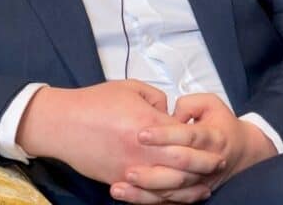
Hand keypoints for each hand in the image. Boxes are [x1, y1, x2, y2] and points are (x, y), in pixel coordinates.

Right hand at [15, 81, 223, 188]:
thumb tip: (169, 111)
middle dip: (205, 164)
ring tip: (206, 184)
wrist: (62, 124)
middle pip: (184, 163)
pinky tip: (177, 197)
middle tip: (220, 163)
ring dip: (191, 187)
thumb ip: (156, 98)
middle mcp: (143, 149)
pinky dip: (166, 199)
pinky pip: (149, 195)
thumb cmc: (95, 102)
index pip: (185, 135)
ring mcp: (132, 168)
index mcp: (149, 123)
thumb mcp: (130, 88)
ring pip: (170, 185)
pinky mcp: (119, 180)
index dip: (201, 139)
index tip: (214, 139)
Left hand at [110, 93, 276, 202]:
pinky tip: (126, 197)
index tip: (141, 133)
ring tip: (118, 187)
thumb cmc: (220, 123)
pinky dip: (147, 201)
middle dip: (151, 170)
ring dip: (144, 191)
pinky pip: (168, 201)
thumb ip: (190, 104)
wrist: (240, 152)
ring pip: (171, 190)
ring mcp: (199, 182)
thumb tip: (169, 112)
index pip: (188, 136)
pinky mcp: (190, 192)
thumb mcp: (211, 104)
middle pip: (179, 170)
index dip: (165, 135)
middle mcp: (206, 163)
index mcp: (212, 137)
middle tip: (127, 167)